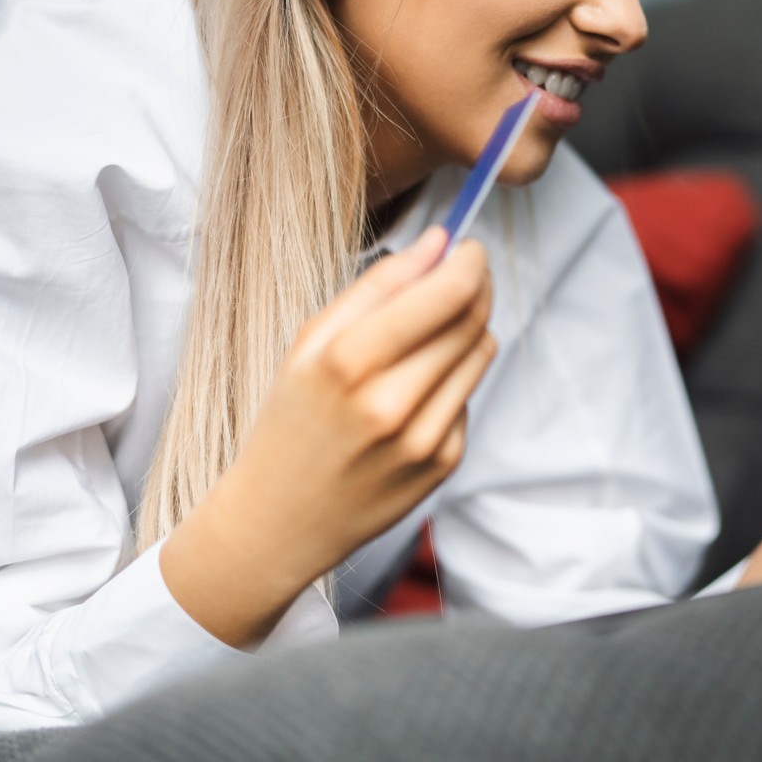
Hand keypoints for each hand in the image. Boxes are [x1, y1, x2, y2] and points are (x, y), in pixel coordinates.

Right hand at [162, 225, 496, 644]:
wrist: (280, 519)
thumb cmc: (292, 419)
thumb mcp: (310, 342)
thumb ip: (378, 285)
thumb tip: (439, 242)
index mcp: (348, 361)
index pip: (447, 294)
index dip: (469, 262)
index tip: (468, 247)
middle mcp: (391, 402)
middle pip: (471, 319)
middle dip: (475, 286)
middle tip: (462, 274)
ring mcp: (423, 438)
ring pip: (481, 353)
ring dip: (468, 330)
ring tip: (430, 333)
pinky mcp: (444, 464)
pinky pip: (469, 397)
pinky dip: (452, 381)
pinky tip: (415, 392)